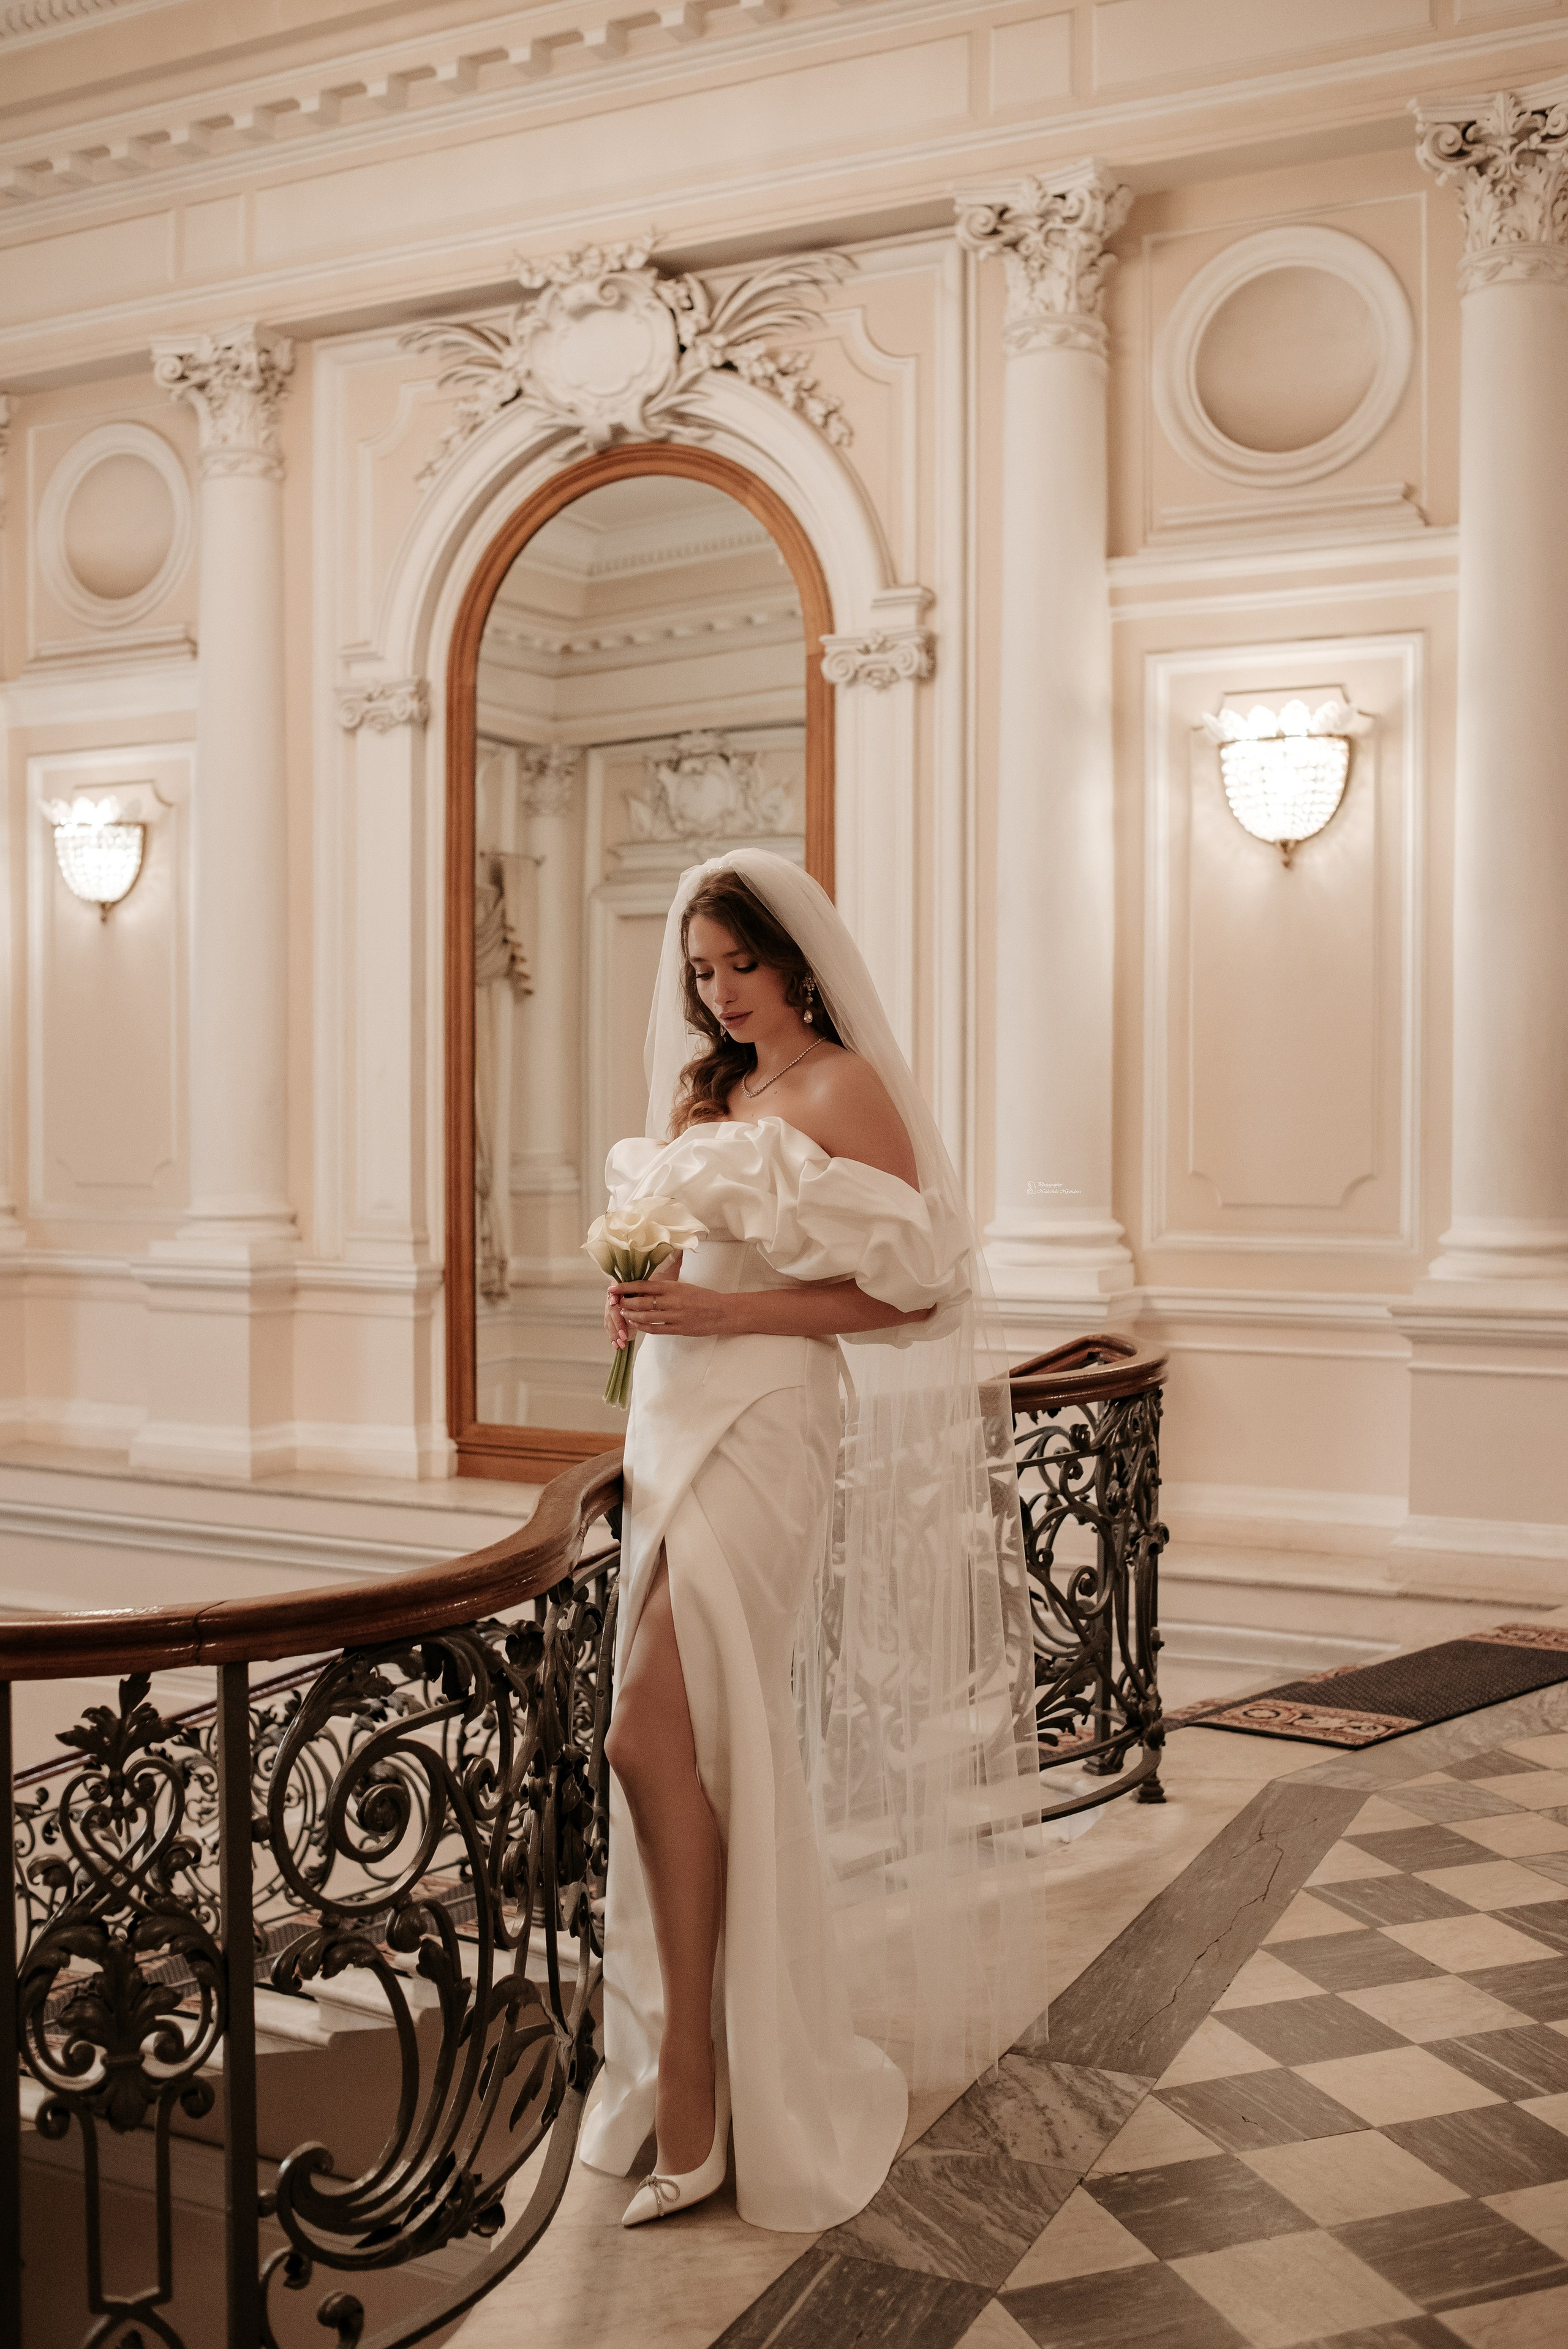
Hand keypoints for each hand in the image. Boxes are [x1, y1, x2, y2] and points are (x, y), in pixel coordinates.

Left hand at [614, 1277, 733, 1338]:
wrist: (721, 1311)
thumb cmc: (702, 1297)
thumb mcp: (683, 1286)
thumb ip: (665, 1288)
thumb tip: (643, 1288)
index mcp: (673, 1286)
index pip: (644, 1285)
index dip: (626, 1287)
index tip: (614, 1288)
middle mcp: (672, 1300)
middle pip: (641, 1301)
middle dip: (625, 1302)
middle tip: (616, 1302)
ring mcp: (674, 1315)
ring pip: (645, 1316)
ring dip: (631, 1315)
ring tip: (623, 1313)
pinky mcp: (677, 1328)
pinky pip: (655, 1329)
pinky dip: (642, 1326)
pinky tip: (636, 1324)